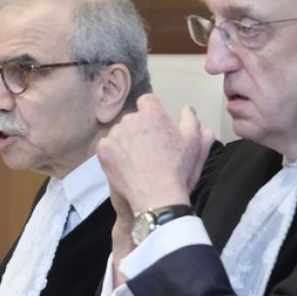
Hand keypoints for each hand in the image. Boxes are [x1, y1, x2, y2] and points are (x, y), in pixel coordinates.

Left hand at [96, 95, 215, 213]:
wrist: (157, 194)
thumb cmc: (177, 168)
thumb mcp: (192, 141)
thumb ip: (190, 119)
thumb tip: (186, 108)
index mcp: (152, 113)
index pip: (147, 101)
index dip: (152, 112)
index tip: (155, 127)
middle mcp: (130, 119)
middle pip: (132, 118)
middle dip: (139, 128)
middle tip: (148, 148)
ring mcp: (115, 135)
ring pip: (119, 132)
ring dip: (125, 141)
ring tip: (137, 160)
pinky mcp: (103, 150)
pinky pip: (107, 146)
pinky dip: (113, 153)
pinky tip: (125, 165)